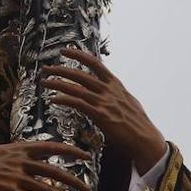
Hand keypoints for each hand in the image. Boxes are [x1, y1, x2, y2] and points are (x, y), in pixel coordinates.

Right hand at [0, 141, 90, 190]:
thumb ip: (14, 154)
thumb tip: (23, 157)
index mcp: (19, 148)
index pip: (50, 147)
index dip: (70, 151)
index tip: (85, 154)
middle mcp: (21, 161)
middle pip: (53, 170)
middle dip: (72, 179)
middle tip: (87, 187)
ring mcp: (16, 176)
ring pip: (47, 187)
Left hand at [42, 47, 166, 173]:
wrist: (146, 140)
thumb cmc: (139, 124)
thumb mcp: (130, 102)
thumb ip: (118, 94)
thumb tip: (112, 89)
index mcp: (116, 84)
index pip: (95, 63)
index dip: (78, 55)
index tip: (65, 50)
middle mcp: (109, 90)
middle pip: (80, 74)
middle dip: (61, 69)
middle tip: (46, 68)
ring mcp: (104, 102)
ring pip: (75, 88)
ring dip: (57, 83)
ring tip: (44, 82)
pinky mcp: (100, 115)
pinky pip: (78, 103)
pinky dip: (64, 99)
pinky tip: (54, 99)